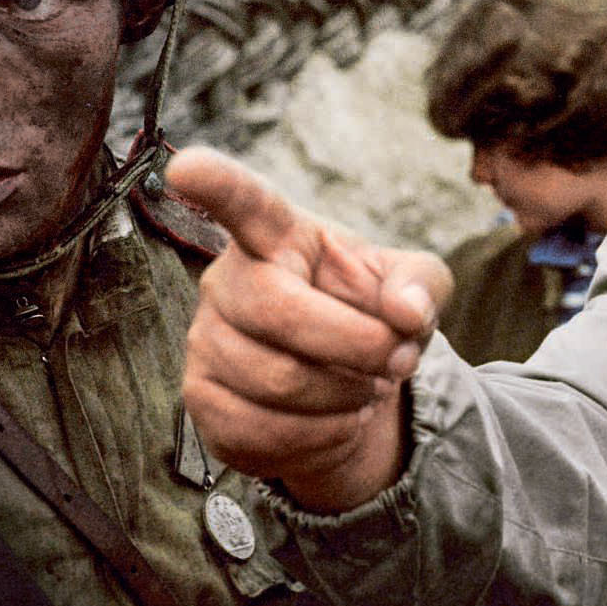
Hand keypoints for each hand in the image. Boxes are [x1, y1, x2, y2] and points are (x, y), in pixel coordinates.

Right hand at [167, 147, 453, 512]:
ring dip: (345, 397)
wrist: (350, 388)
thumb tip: (405, 311)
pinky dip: (319, 437)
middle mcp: (229, 280)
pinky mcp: (201, 399)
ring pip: (276, 381)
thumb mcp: (415, 288)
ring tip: (366, 388)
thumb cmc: (372, 317)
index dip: (214, 183)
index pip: (243, 202)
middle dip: (355, 345)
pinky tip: (337, 420)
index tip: (184, 167)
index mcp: (278, 235)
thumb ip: (422, 284)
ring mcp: (206, 340)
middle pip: (279, 312)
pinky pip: (258, 430)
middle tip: (397, 359)